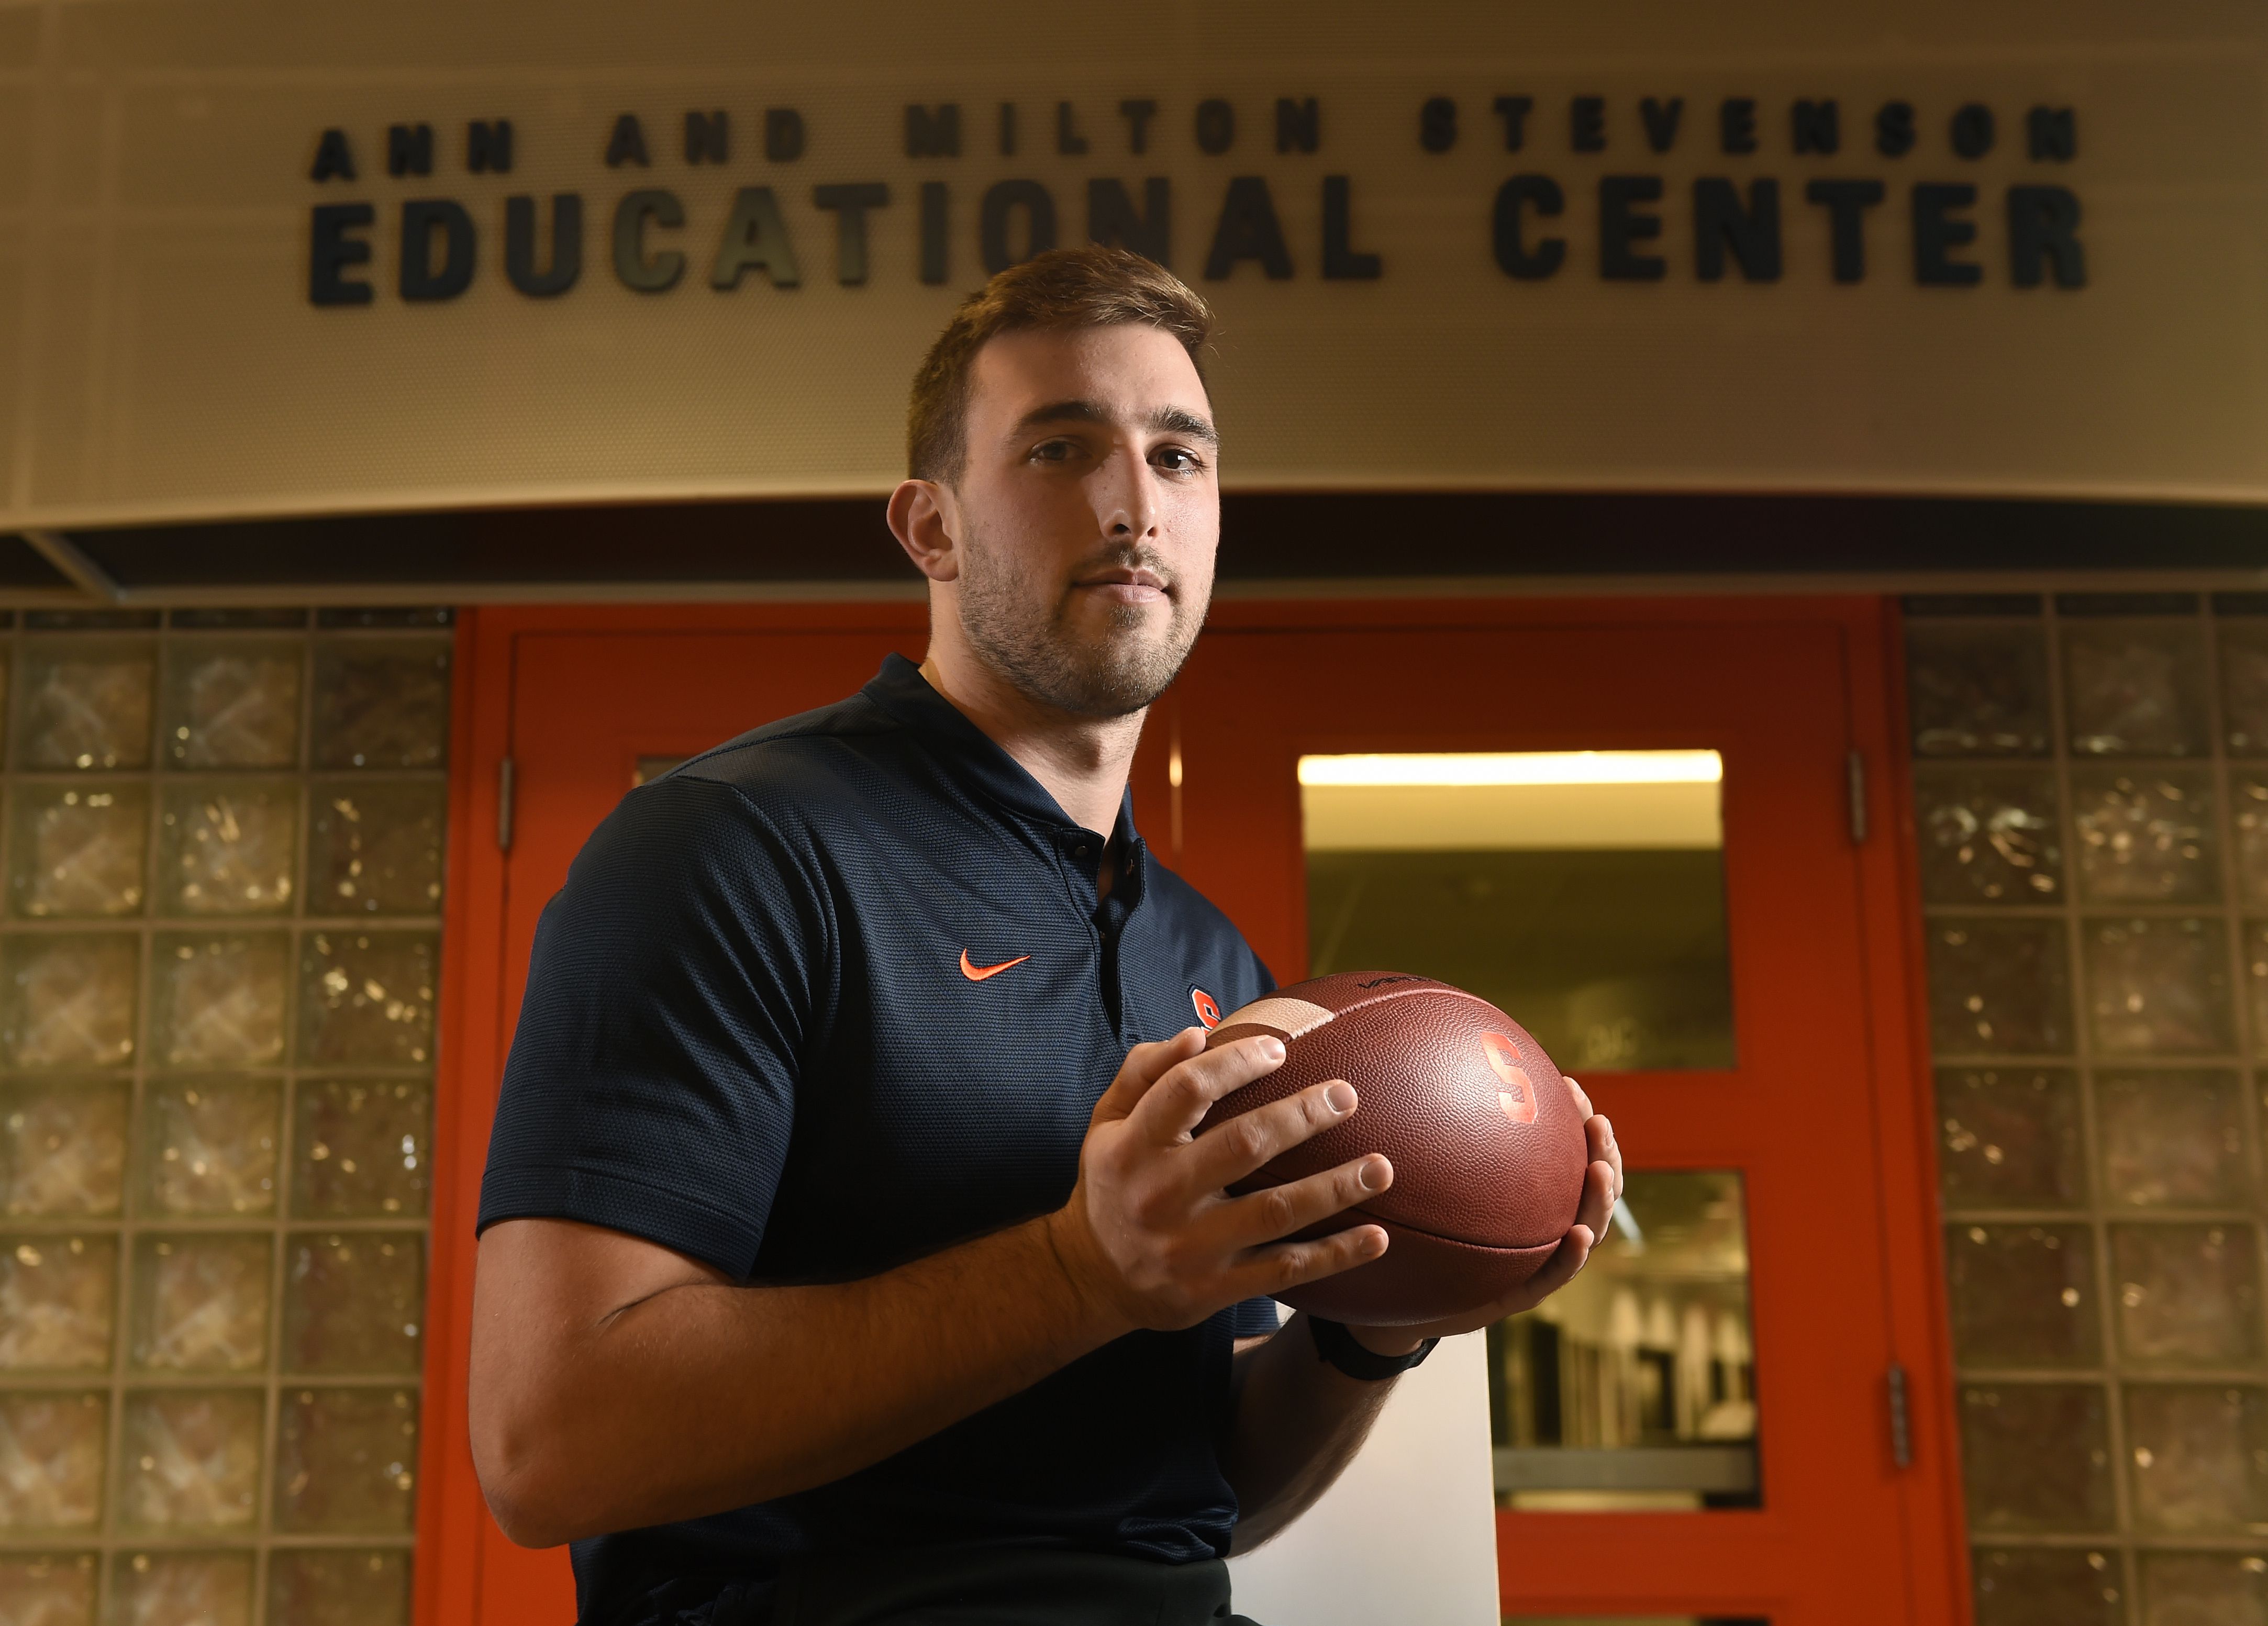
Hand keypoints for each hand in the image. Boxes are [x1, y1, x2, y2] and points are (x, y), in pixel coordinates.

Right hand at [1047, 1027, 1393, 1332]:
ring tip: (1382, 1167)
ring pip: (1275, 1213)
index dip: (1236, 1063)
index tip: (1279, 1050)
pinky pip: (1285, 1271)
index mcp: (1133, 1146)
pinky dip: (1335, 1255)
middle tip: (1347, 1095)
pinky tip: (1379, 1237)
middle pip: (1243, 1145)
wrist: (1092, 1276)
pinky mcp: (1215, 1288)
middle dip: (1302, 1116)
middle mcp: (1161, 1195)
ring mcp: (1191, 1247)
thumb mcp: (1107, 1122)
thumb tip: (1197, 1034)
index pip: (1187, 1090)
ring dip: (1335, 1188)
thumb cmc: (1114, 1180)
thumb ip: (1144, 1072)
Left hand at [1343, 1077, 1623, 1356]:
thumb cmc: (1415, 1234)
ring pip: (1585, 1230)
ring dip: (1598, 1201)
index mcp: (1528, 1197)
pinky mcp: (1517, 1297)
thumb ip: (1432, 1138)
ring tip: (1600, 1171)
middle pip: (1588, 1188)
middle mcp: (1539, 1226)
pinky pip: (1551, 1277)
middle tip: (1598, 1122)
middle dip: (1603, 1153)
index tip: (1571, 1087)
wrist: (1396, 1299)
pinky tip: (1577, 1234)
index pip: (1568, 1155)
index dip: (1577, 1123)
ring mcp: (1534, 1263)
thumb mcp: (1425, 1181)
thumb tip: (1415, 1068)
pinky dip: (1570, 1257)